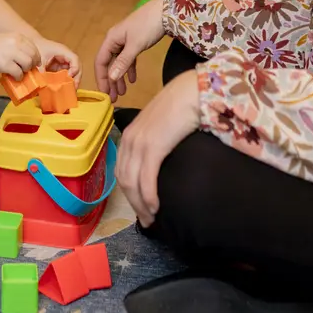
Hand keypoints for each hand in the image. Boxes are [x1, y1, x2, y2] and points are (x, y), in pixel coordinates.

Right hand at [0, 32, 40, 77]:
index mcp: (17, 36)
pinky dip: (18, 77)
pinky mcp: (5, 64)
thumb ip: (17, 46)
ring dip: (26, 70)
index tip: (34, 62)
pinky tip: (15, 77)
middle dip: (33, 64)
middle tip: (28, 69)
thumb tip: (28, 58)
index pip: (33, 47)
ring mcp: (11, 53)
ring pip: (28, 64)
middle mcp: (16, 43)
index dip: (36, 56)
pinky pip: (18, 72)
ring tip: (20, 73)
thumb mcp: (6, 40)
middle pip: (33, 55)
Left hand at [35, 37, 81, 86]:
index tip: (70, 77)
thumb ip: (42, 72)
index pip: (74, 59)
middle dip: (76, 77)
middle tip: (74, 88)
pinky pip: (67, 74)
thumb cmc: (36, 49)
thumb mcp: (39, 61)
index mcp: (63, 51)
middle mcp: (66, 56)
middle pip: (77, 66)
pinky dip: (67, 80)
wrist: (32, 45)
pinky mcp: (60, 67)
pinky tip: (64, 88)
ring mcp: (64, 61)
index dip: (75, 68)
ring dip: (73, 80)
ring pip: (73, 71)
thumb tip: (44, 85)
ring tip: (70, 90)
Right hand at [95, 0, 165, 101]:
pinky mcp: (136, 41)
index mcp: (111, 39)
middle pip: (109, 63)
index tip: (104, 93)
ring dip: (120, 77)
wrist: (165, 10)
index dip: (101, 78)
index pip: (101, 62)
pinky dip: (130, 69)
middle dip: (110, 81)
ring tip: (123, 92)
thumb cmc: (148, 25)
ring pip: (119, 62)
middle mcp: (116, 40)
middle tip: (113, 97)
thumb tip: (111, 78)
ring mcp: (126, 40)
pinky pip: (129, 58)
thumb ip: (123, 62)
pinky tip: (133, 79)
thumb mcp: (135, 45)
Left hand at [115, 71, 200, 227]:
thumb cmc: (180, 107)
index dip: (128, 192)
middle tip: (146, 220)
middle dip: (134, 204)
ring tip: (152, 218)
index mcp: (129, 134)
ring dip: (141, 205)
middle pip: (124, 180)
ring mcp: (140, 144)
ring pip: (133, 183)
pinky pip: (146, 179)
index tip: (139, 207)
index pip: (121, 170)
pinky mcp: (153, 147)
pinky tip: (155, 207)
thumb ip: (154, 140)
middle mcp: (130, 140)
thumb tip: (158, 160)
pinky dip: (149, 197)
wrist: (190, 92)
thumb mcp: (159, 125)